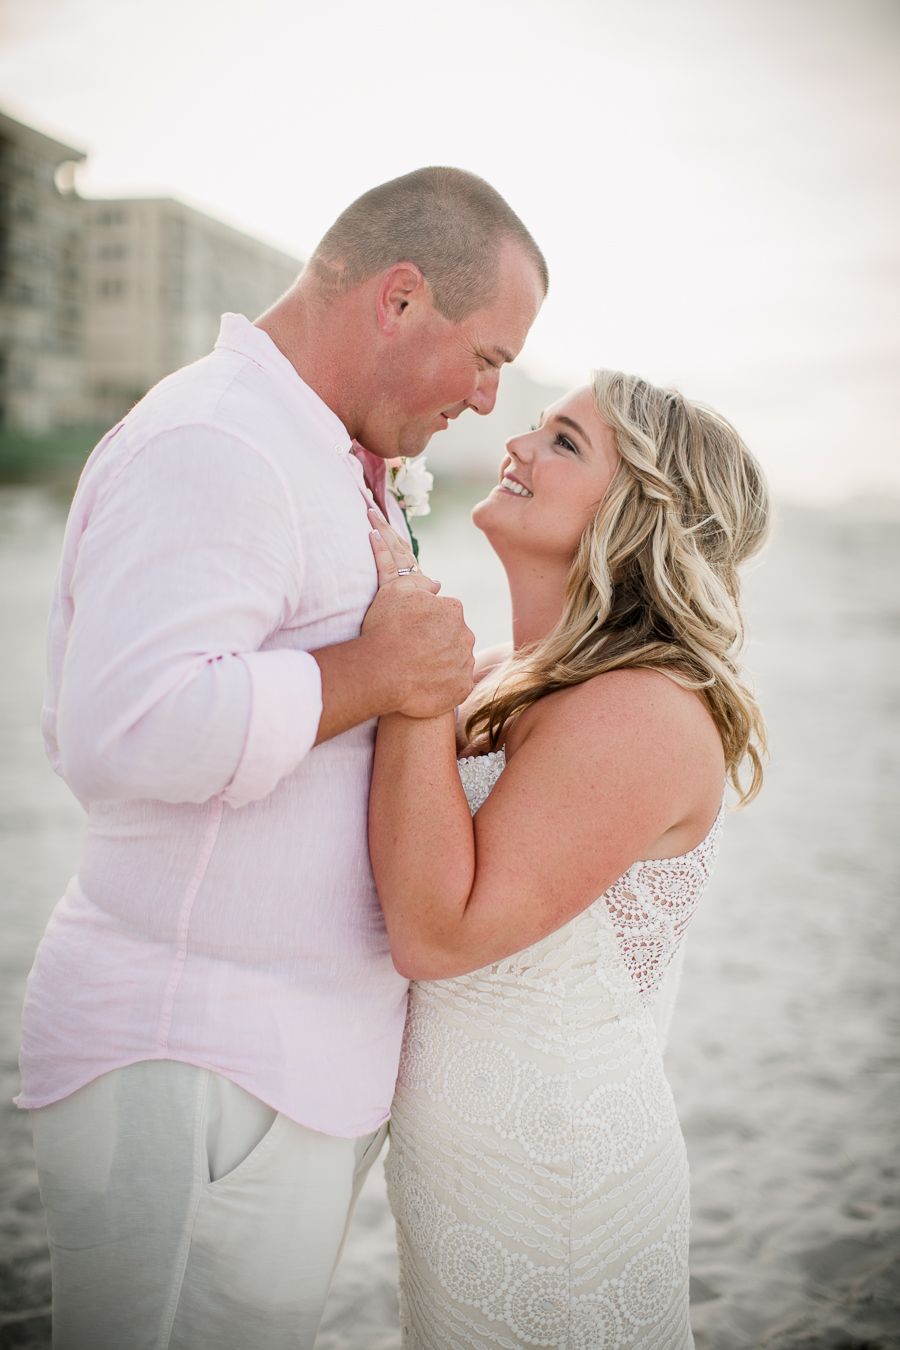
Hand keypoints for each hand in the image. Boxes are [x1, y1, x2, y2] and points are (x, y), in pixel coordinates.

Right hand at [363, 516, 474, 717]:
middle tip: (412, 652)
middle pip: (453, 638)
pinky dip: (443, 687)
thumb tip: (438, 583)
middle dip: (437, 643)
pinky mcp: (461, 689)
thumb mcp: (395, 590)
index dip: (425, 623)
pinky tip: (423, 686)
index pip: (445, 614)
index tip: (409, 631)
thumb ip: (420, 581)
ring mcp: (465, 664)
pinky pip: (455, 686)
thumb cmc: (385, 628)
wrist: (382, 670)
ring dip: (441, 665)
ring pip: (456, 662)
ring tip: (415, 670)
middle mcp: (466, 635)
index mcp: (453, 609)